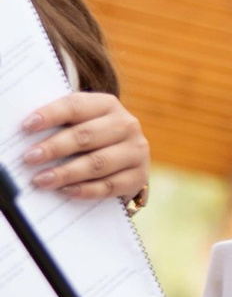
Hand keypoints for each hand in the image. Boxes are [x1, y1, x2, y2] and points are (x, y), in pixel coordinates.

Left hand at [22, 92, 147, 206]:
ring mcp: (136, 151)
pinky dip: (85, 190)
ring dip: (67, 173)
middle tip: (30, 158)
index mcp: (107, 104)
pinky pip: (109, 186)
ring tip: (41, 180)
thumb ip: (60, 125)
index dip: (50, 115)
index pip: (76, 106)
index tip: (27, 126)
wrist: (125, 158)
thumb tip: (26, 138)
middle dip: (55, 148)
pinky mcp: (139, 176)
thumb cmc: (91, 137)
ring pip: (98, 163)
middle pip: (86, 136)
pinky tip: (65, 191)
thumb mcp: (80, 122)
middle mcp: (126, 125)